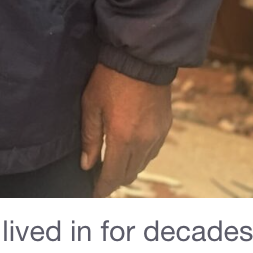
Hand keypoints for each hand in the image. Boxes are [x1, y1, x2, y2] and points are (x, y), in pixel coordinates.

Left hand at [80, 63, 171, 196]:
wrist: (141, 59)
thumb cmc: (110, 78)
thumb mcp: (92, 105)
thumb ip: (90, 138)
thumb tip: (87, 164)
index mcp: (122, 139)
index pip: (113, 176)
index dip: (103, 188)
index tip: (95, 194)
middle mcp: (143, 142)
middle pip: (129, 174)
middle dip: (114, 181)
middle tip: (101, 179)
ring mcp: (157, 135)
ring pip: (142, 165)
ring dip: (128, 169)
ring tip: (114, 164)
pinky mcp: (165, 127)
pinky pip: (152, 151)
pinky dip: (140, 156)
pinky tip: (130, 148)